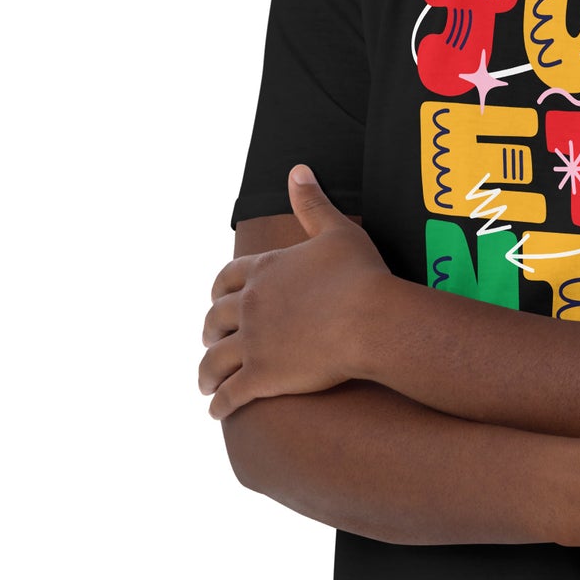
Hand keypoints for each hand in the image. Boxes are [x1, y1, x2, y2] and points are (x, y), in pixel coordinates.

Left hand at [199, 165, 391, 418]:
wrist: (372, 319)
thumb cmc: (361, 274)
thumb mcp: (336, 230)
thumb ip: (312, 202)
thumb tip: (297, 169)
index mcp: (265, 270)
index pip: (226, 279)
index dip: (219, 290)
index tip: (217, 299)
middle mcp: (251, 305)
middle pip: (216, 318)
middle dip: (211, 329)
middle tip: (211, 338)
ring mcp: (253, 343)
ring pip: (215, 360)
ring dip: (207, 372)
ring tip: (207, 382)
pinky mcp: (261, 376)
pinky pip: (230, 394)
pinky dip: (220, 404)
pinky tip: (218, 410)